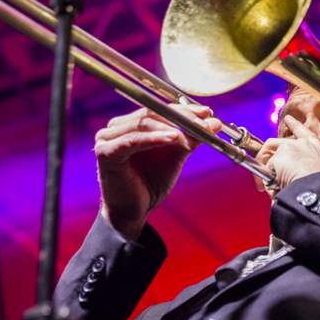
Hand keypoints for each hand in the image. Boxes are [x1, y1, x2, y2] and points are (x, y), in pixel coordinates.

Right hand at [94, 105, 221, 238]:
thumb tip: (213, 123)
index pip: (159, 108)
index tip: (207, 113)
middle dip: (181, 117)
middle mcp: (116, 127)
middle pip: (152, 112)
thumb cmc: (151, 182)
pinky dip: (154, 138)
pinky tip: (173, 138)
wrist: (134, 211)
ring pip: (144, 123)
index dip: (184, 109)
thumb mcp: (175, 155)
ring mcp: (107, 138)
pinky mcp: (106, 152)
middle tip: (204, 124)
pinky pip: (133, 140)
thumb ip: (190, 138)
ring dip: (171, 127)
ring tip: (193, 133)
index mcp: (131, 124)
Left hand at [254, 115, 319, 194]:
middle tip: (262, 175)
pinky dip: (266, 181)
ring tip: (269, 188)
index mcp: (316, 147)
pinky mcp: (279, 156)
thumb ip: (305, 172)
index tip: (288, 119)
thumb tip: (287, 179)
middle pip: (276, 144)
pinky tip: (272, 189)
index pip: (302, 131)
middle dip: (265, 158)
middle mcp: (302, 144)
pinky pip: (265, 170)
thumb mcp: (319, 176)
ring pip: (269, 159)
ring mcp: (290, 147)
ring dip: (265, 173)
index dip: (294, 125)